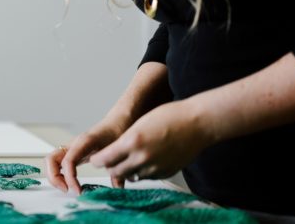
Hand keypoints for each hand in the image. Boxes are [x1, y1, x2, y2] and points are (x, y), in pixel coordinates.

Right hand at [47, 119, 127, 193]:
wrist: (115, 123)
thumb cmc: (116, 133)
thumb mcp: (118, 151)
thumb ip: (118, 169)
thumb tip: (117, 187)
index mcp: (83, 142)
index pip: (68, 160)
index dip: (69, 177)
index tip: (78, 190)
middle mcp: (73, 145)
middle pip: (51, 159)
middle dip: (54, 178)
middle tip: (67, 190)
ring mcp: (71, 149)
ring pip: (52, 162)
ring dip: (54, 177)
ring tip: (67, 188)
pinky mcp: (72, 153)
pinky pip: (58, 163)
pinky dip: (59, 174)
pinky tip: (69, 183)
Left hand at [88, 100, 211, 181]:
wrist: (198, 123)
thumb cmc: (171, 116)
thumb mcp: (140, 123)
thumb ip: (126, 139)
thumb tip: (114, 151)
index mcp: (132, 141)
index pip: (105, 159)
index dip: (98, 160)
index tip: (96, 158)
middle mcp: (142, 157)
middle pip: (115, 171)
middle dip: (110, 166)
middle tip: (109, 160)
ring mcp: (154, 167)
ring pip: (130, 176)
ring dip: (126, 170)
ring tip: (128, 159)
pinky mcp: (165, 173)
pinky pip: (147, 177)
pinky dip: (142, 172)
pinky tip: (145, 161)